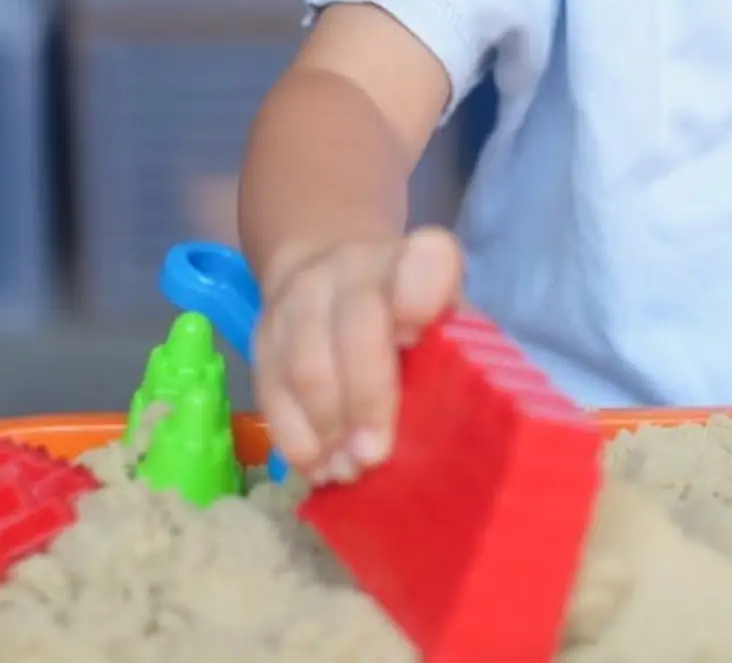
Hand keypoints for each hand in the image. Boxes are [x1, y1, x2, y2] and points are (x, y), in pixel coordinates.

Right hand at [252, 226, 462, 483]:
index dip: (420, 295)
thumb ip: (454, 358)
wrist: (331, 272)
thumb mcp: (444, 320)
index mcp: (415, 261)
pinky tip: (316, 465)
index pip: (426, 260)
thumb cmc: (410, 315)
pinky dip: (294, 437)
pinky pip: (272, 389)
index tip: (414, 338)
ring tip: (346, 471)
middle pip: (358, 328)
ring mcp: (303, 296)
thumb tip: (466, 431)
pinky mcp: (264, 331)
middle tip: (374, 457)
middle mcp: (355, 267)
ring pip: (307, 365)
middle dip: (366, 399)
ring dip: (327, 429)